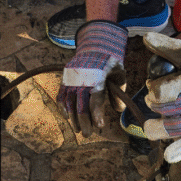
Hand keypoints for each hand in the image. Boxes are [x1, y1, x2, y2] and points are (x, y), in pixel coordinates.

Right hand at [57, 20, 126, 135]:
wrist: (94, 45)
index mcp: (98, 76)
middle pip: (81, 104)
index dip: (97, 113)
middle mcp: (83, 78)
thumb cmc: (110, 62)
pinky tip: (67, 117)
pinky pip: (61, 95)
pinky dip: (63, 107)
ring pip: (70, 102)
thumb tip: (119, 110)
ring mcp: (72, 78)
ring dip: (73, 118)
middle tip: (87, 134)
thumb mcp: (119, 74)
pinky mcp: (66, 78)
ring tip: (78, 130)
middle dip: (84, 121)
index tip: (100, 126)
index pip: (96, 98)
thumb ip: (118, 92)